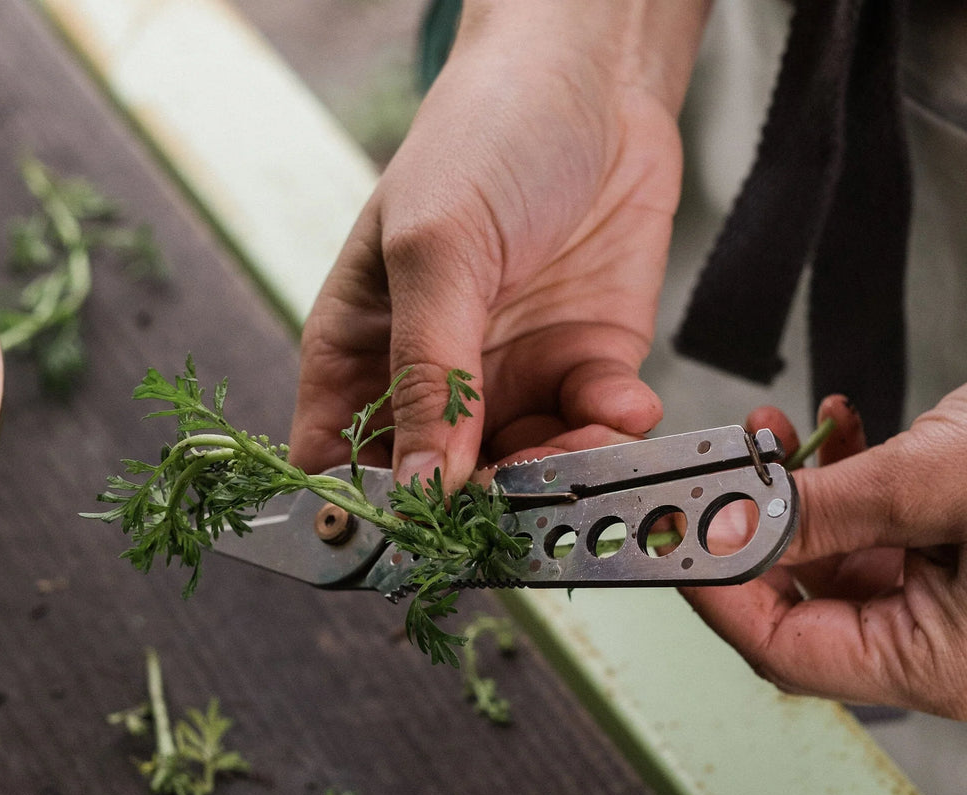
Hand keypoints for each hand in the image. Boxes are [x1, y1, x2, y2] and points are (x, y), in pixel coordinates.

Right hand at [289, 0, 710, 488]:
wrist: (597, 82)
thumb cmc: (482, 138)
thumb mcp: (436, 248)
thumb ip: (429, 373)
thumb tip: (422, 489)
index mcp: (363, 356)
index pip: (341, 469)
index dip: (371, 516)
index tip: (419, 540)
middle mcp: (434, 384)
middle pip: (442, 492)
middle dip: (489, 507)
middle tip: (531, 501)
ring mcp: (510, 381)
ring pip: (527, 475)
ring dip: (563, 476)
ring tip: (591, 440)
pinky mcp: (582, 368)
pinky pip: (593, 433)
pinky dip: (613, 432)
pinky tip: (624, 398)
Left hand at [682, 364, 966, 719]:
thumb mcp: (931, 478)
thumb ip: (816, 510)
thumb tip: (723, 527)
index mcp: (943, 663)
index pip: (783, 648)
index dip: (715, 592)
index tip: (670, 537)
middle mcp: (940, 646)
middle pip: (796, 608)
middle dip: (749, 532)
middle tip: (715, 473)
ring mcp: (946, 603)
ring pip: (826, 562)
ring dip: (791, 497)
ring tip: (773, 432)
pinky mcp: (950, 557)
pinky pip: (867, 532)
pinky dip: (840, 483)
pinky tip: (836, 428)